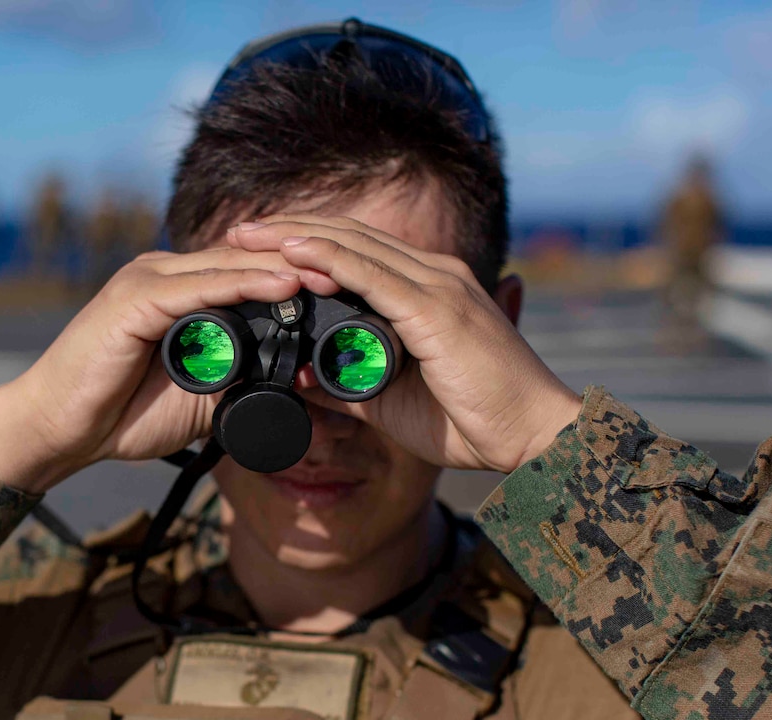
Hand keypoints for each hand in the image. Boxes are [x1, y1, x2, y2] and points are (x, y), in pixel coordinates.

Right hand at [0, 247, 337, 493]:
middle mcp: (166, 274)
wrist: (58, 430)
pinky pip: (196, 286)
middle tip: (358, 273)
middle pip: (246, 259)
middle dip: (303, 265)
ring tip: (334, 274)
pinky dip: (241, 285)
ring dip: (283, 270)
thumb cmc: (123, 412)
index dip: (300, 276)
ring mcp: (148, 281)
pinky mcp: (133, 298)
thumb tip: (295, 383)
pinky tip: (282, 288)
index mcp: (182, 290)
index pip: (250, 271)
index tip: (351, 288)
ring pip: (228, 265)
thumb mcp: (200, 395)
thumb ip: (241, 379)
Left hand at [228, 215, 581, 473]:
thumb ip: (350, 382)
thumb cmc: (473, 419)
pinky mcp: (438, 308)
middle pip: (348, 237)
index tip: (256, 248)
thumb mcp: (393, 398)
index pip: (356, 252)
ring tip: (247, 232)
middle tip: (237, 230)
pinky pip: (372, 273)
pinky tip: (291, 252)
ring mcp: (438, 287)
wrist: (534, 437)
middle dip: (288, 230)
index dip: (305, 244)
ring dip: (296, 236)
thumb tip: (302, 376)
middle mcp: (434, 276)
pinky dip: (328, 258)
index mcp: (426, 291)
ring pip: (354, 245)